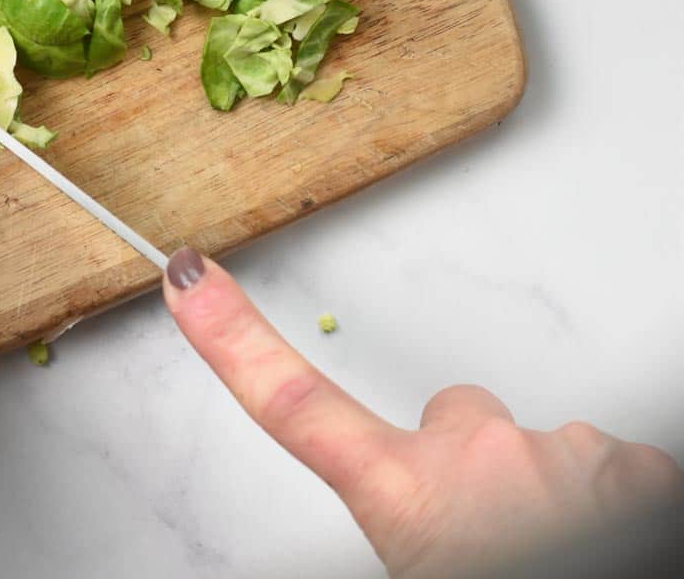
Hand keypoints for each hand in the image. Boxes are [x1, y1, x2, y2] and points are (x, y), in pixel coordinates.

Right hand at [164, 250, 682, 576]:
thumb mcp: (416, 572)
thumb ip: (411, 529)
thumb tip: (428, 524)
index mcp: (410, 498)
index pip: (296, 406)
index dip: (234, 339)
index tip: (191, 278)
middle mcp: (481, 456)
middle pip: (455, 429)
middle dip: (467, 471)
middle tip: (485, 546)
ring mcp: (562, 456)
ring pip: (539, 457)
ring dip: (543, 500)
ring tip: (549, 558)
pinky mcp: (636, 466)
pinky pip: (611, 472)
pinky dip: (606, 505)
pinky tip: (599, 545)